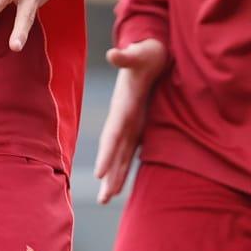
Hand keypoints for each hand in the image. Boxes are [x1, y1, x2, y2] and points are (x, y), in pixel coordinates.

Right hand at [93, 39, 167, 202]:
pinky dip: (126, 167)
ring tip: (107, 199)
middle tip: (103, 200)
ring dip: (115, 176)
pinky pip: (132, 151)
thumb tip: (113, 53)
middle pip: (114, 151)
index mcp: (123, 106)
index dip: (107, 153)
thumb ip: (127, 56)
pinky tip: (123, 182)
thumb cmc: (147, 52)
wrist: (151, 50)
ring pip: (121, 155)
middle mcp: (124, 118)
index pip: (113, 134)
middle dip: (108, 175)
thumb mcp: (140, 53)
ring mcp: (132, 122)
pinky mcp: (141, 124)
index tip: (100, 173)